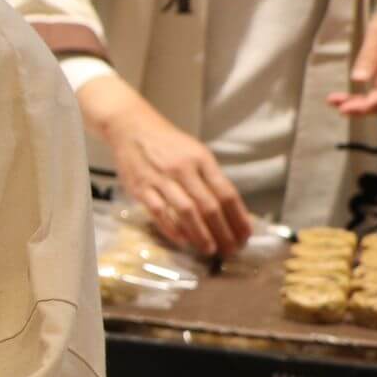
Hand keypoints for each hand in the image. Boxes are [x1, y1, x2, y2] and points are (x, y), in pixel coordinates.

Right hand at [83, 77, 252, 256]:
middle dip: (223, 231)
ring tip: (210, 250)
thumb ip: (210, 177)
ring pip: (186, 211)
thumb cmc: (167, 143)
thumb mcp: (195, 152)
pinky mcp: (141, 188)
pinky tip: (183, 241)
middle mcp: (183, 169)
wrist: (131, 127)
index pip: (226, 192)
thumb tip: (228, 209)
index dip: (238, 216)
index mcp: (201, 159)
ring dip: (201, 234)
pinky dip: (172, 229)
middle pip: (209, 205)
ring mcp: (161, 179)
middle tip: (231, 249)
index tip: (245, 234)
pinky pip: (159, 212)